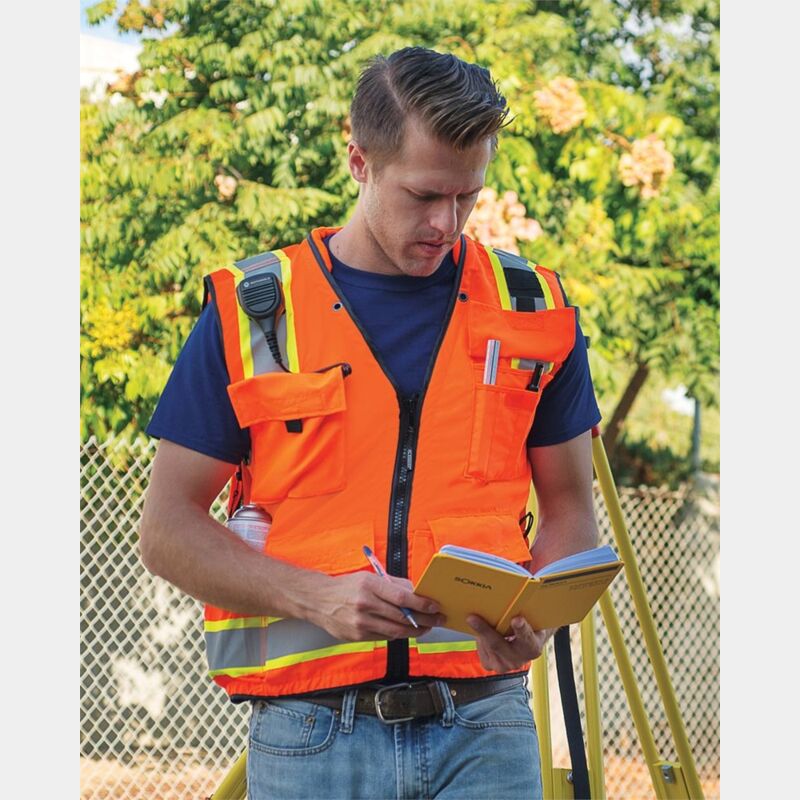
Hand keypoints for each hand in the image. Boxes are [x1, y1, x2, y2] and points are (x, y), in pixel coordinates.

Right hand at [313, 572, 443, 641]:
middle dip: (424, 619)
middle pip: (401, 616)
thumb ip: (393, 584)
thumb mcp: (369, 577)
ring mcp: (361, 623)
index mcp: (369, 585)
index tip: (434, 606)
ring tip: (427, 627)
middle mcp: (365, 604)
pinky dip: (399, 634)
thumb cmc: (347, 587)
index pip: (401, 597)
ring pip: (396, 630)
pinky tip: (407, 631)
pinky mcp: (358, 636)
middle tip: (437, 619)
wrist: (318, 601)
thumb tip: (416, 592)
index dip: (421, 604)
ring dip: (415, 631)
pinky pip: (385, 637)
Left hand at [466, 614, 555, 672]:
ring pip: (486, 647)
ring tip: (472, 618)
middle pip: (499, 645)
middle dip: (485, 631)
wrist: (524, 644)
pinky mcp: (490, 664)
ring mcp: (503, 665)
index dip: (522, 629)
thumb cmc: (528, 626)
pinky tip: (476, 625)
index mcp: (533, 647)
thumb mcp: (531, 618)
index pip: (527, 638)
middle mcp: (518, 660)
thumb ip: (524, 610)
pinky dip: (478, 637)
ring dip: (479, 632)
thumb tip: (513, 592)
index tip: (516, 619)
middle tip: (473, 618)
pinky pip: (481, 649)